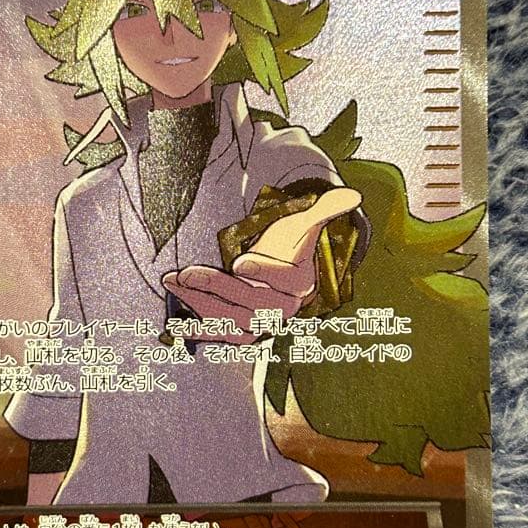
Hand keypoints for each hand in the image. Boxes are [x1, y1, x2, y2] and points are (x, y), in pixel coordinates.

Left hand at [162, 187, 361, 343]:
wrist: (279, 275)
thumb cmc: (289, 247)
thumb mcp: (305, 225)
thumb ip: (325, 209)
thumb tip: (353, 195)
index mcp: (299, 283)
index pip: (283, 280)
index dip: (262, 272)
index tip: (239, 263)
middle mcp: (282, 309)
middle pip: (250, 302)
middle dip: (216, 287)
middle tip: (187, 272)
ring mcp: (261, 324)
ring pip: (230, 320)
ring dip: (199, 301)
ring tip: (174, 280)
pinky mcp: (241, 332)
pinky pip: (218, 331)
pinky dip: (196, 319)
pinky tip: (178, 300)